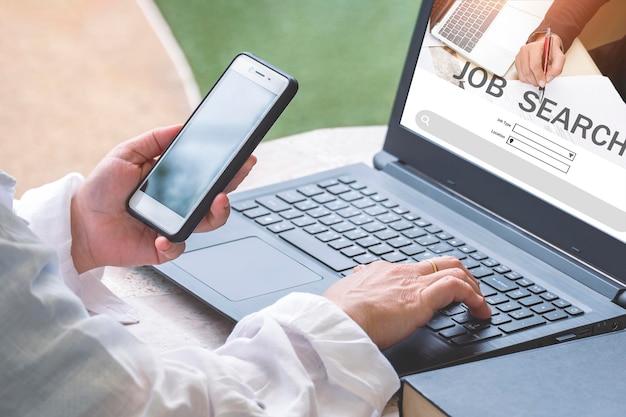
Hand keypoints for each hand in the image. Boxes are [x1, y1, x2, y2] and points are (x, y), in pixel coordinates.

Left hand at [70, 125, 255, 273]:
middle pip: (218, 196)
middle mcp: (181, 203)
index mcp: (176, 180)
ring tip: (216, 201)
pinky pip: (177, 247)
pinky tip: (162, 236)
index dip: (229, 166)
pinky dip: (172, 243)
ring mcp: (175, 226)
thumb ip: (154, 139)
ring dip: (218, 212)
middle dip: (234, 183)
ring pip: (209, 223)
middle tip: (241, 169)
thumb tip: (182, 126)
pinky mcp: (163, 247)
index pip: (210, 173)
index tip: (244, 155)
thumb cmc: (103, 188)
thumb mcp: (126, 153)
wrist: (80, 221)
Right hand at [323, 257, 490, 349]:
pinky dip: (474, 298)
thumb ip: (354, 288)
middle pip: (441, 263)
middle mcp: (400, 272)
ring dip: (473, 288)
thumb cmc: (338, 313)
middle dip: (461, 275)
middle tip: (470, 292)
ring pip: (455, 270)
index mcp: (382, 272)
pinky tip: (480, 311)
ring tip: (480, 305)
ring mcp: (413, 283)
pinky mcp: (422, 298)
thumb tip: (353, 283)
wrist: (338, 320)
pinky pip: (457, 288)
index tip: (438, 293)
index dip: (432, 279)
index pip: (415, 269)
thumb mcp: (344, 295)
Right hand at [515, 33, 564, 87]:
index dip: (539, 76)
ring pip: (523, 75)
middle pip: (527, 71)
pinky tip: (533, 77)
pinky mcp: (517, 62)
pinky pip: (520, 75)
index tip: (543, 82)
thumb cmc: (551, 50)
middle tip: (541, 83)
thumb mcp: (559, 57)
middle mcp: (525, 50)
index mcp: (535, 46)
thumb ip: (557, 68)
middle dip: (535, 80)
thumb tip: (548, 78)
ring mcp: (520, 56)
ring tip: (538, 80)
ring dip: (531, 81)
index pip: (534, 64)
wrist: (545, 46)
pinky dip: (527, 79)